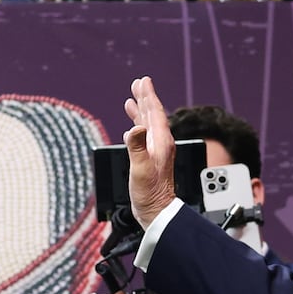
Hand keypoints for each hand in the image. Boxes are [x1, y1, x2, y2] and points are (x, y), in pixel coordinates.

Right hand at [123, 76, 177, 227]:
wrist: (156, 212)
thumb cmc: (150, 194)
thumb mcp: (140, 169)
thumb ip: (137, 147)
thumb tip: (135, 127)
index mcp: (161, 143)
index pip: (155, 113)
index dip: (149, 96)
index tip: (144, 81)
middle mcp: (160, 145)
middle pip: (152, 115)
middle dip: (145, 98)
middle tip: (138, 83)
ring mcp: (155, 152)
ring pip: (147, 125)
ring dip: (140, 111)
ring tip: (132, 99)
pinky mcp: (150, 160)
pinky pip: (143, 138)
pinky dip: (137, 128)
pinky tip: (132, 127)